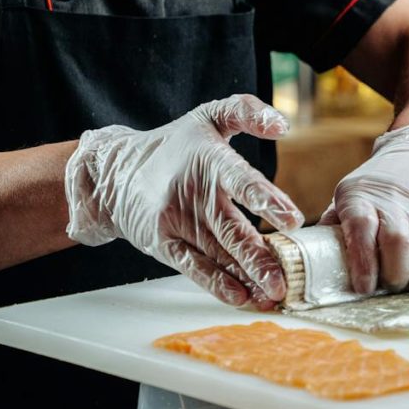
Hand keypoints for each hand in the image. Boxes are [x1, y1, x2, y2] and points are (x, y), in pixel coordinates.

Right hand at [64, 94, 303, 307]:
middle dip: (259, 255)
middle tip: (285, 277)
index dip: (266, 200)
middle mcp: (192, 194)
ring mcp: (176, 223)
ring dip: (246, 276)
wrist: (116, 171)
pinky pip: (194, 268)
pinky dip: (217, 285)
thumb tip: (281, 125)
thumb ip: (247, 111)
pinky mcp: (164, 245)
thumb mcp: (209, 115)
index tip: (292, 219)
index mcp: (209, 159)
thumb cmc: (177, 144)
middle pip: (230, 228)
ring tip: (273, 294)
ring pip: (216, 254)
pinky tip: (240, 297)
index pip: (240, 180)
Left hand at [319, 120, 408, 294]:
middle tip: (392, 282)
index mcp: (363, 196)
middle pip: (397, 245)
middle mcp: (397, 201)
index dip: (363, 262)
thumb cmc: (383, 183)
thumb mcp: (353, 193)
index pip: (361, 229)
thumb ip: (336, 224)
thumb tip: (312, 257)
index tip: (364, 287)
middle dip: (395, 275)